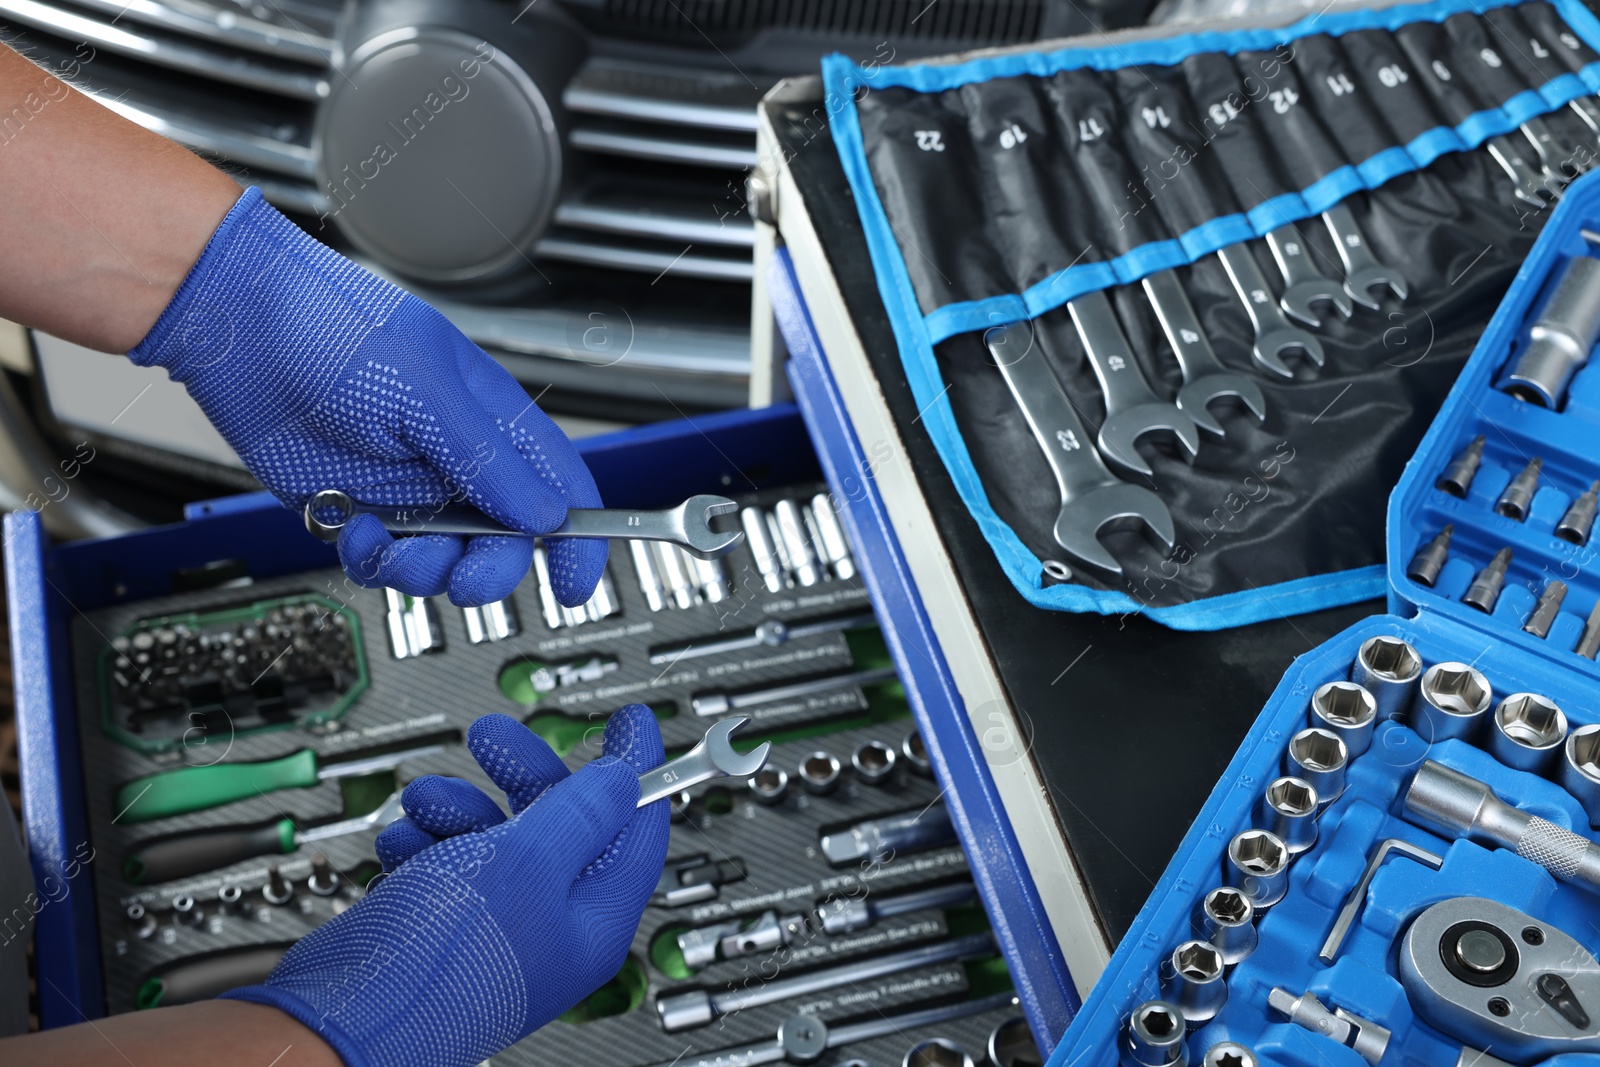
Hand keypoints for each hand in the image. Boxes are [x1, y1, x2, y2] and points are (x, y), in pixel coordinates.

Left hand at [130, 188, 604, 607]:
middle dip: (491, 569)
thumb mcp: (425, 390)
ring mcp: (408, 486)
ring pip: (446, 560)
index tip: (574, 585)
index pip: (560, 487)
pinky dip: (375, 562)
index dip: (577, 538)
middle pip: (506, 540)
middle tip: (468, 580)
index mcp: (493, 420)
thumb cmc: (333, 327)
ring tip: (392, 543)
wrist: (236, 327)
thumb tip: (544, 515)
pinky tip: (355, 531)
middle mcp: (458, 459)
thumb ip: (487, 459)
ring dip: (425, 569)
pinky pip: (386, 561)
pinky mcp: (358, 508)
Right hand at [221, 707, 668, 1066]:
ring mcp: (493, 929)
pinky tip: (403, 843)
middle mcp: (548, 926)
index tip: (632, 723)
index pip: (634, 828)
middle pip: (559, 825)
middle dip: (522, 774)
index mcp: (591, 918)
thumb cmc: (442, 962)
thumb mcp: (529, 862)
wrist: (342, 1020)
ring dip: (459, 807)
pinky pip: (445, 867)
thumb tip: (625, 781)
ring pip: (494, 840)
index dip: (635, 768)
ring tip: (428, 801)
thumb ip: (581, 813)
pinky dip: (424, 845)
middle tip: (494, 737)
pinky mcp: (441, 928)